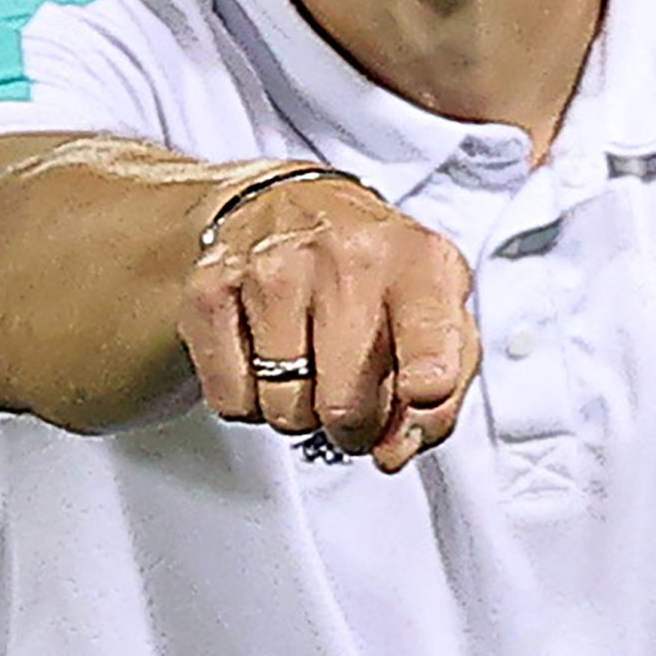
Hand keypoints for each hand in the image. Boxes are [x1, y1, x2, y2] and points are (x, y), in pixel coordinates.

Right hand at [178, 173, 478, 473]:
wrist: (285, 205)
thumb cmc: (371, 273)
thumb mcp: (436, 314)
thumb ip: (443, 394)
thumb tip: (395, 450)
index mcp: (418, 261)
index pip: (429, 334)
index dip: (429, 378)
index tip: (422, 390)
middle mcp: (347, 255)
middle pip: (346, 406)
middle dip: (352, 426)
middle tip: (352, 397)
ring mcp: (273, 268)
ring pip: (285, 410)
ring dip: (299, 410)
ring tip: (308, 363)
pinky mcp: (212, 289)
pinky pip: (233, 400)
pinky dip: (249, 398)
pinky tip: (265, 353)